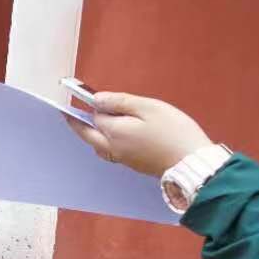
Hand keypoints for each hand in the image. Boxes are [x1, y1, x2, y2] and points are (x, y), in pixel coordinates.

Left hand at [65, 93, 213, 176]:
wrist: (191, 162)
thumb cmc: (173, 132)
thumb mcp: (148, 108)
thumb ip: (120, 102)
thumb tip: (97, 100)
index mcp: (114, 133)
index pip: (93, 116)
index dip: (89, 104)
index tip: (79, 94)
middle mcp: (113, 148)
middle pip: (88, 135)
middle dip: (77, 124)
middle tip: (67, 114)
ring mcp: (122, 159)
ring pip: (98, 145)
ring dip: (90, 134)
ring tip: (88, 123)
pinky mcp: (133, 164)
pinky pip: (110, 152)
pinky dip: (104, 142)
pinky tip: (112, 136)